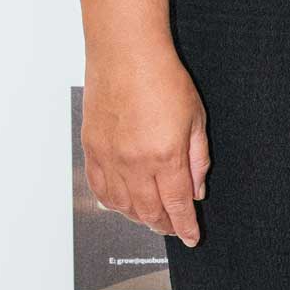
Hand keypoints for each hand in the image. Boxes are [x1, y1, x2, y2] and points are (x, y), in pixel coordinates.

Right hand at [82, 42, 209, 245]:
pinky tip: (124, 203)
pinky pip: (100, 189)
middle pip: (150, 211)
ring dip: (140, 217)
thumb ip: (198, 159)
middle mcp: (135, 163)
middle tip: (174, 228)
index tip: (191, 237)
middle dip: (165, 225)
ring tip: (152, 217)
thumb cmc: (163, 77)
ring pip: (123, 206)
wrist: (125, 53)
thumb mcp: (196, 118)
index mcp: (166, 156)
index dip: (186, 227)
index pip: (177, 206)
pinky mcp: (92, 149)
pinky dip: (114, 203)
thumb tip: (196, 190)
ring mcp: (110, 158)